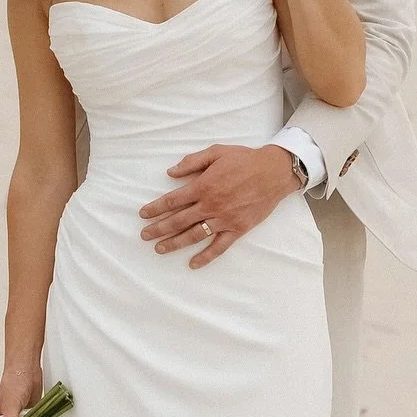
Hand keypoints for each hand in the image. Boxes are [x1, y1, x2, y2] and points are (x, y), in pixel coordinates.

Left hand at [139, 143, 300, 267]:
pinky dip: (205, 256)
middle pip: (178, 220)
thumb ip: (192, 162)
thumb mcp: (216, 152)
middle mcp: (210, 205)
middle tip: (144, 235)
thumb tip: (171, 172)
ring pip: (193, 235)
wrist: (273, 172)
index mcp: (203, 186)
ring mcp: (223, 219)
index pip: (172, 200)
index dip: (156, 208)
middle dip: (158, 228)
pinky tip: (193, 263)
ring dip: (174, 243)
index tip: (143, 214)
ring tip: (159, 249)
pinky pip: (219, 246)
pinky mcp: (237, 229)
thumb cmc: (244, 160)